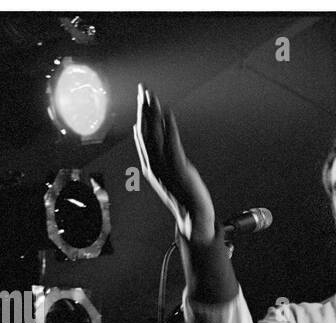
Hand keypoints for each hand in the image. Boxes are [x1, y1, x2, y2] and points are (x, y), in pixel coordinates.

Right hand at [133, 84, 217, 244]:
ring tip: (151, 95)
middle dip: (143, 109)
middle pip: (145, 132)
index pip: (142, 137)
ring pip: (155, 135)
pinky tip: (167, 112)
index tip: (141, 100)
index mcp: (152, 168)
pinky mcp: (179, 170)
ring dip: (152, 113)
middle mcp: (155, 166)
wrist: (194, 221)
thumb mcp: (171, 177)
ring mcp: (166, 168)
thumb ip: (164, 160)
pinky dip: (168, 127)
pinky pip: (172, 144)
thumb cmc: (184, 199)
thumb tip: (161, 146)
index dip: (141, 117)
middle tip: (142, 88)